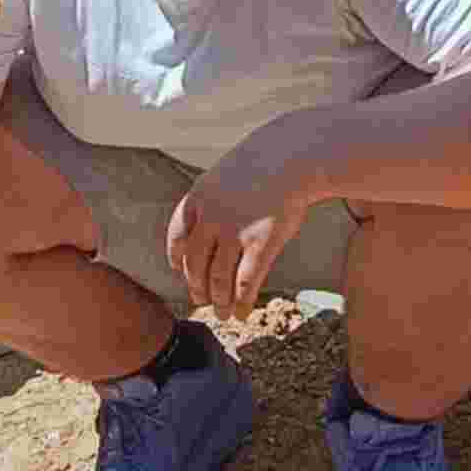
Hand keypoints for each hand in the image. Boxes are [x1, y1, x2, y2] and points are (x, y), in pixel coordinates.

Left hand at [166, 137, 311, 321]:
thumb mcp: (224, 174)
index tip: (179, 271)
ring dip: (219, 301)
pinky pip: (246, 283)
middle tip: (200, 301)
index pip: (177, 236)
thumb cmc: (264, 163)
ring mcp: (235, 232)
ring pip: (219, 279)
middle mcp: (211, 217)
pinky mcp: (260, 243)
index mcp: (198, 197)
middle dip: (197, 287)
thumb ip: (211, 201)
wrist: (294, 156)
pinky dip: (241, 302)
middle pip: (196, 263)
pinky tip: (242, 312)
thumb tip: (204, 228)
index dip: (177, 258)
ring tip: (222, 313)